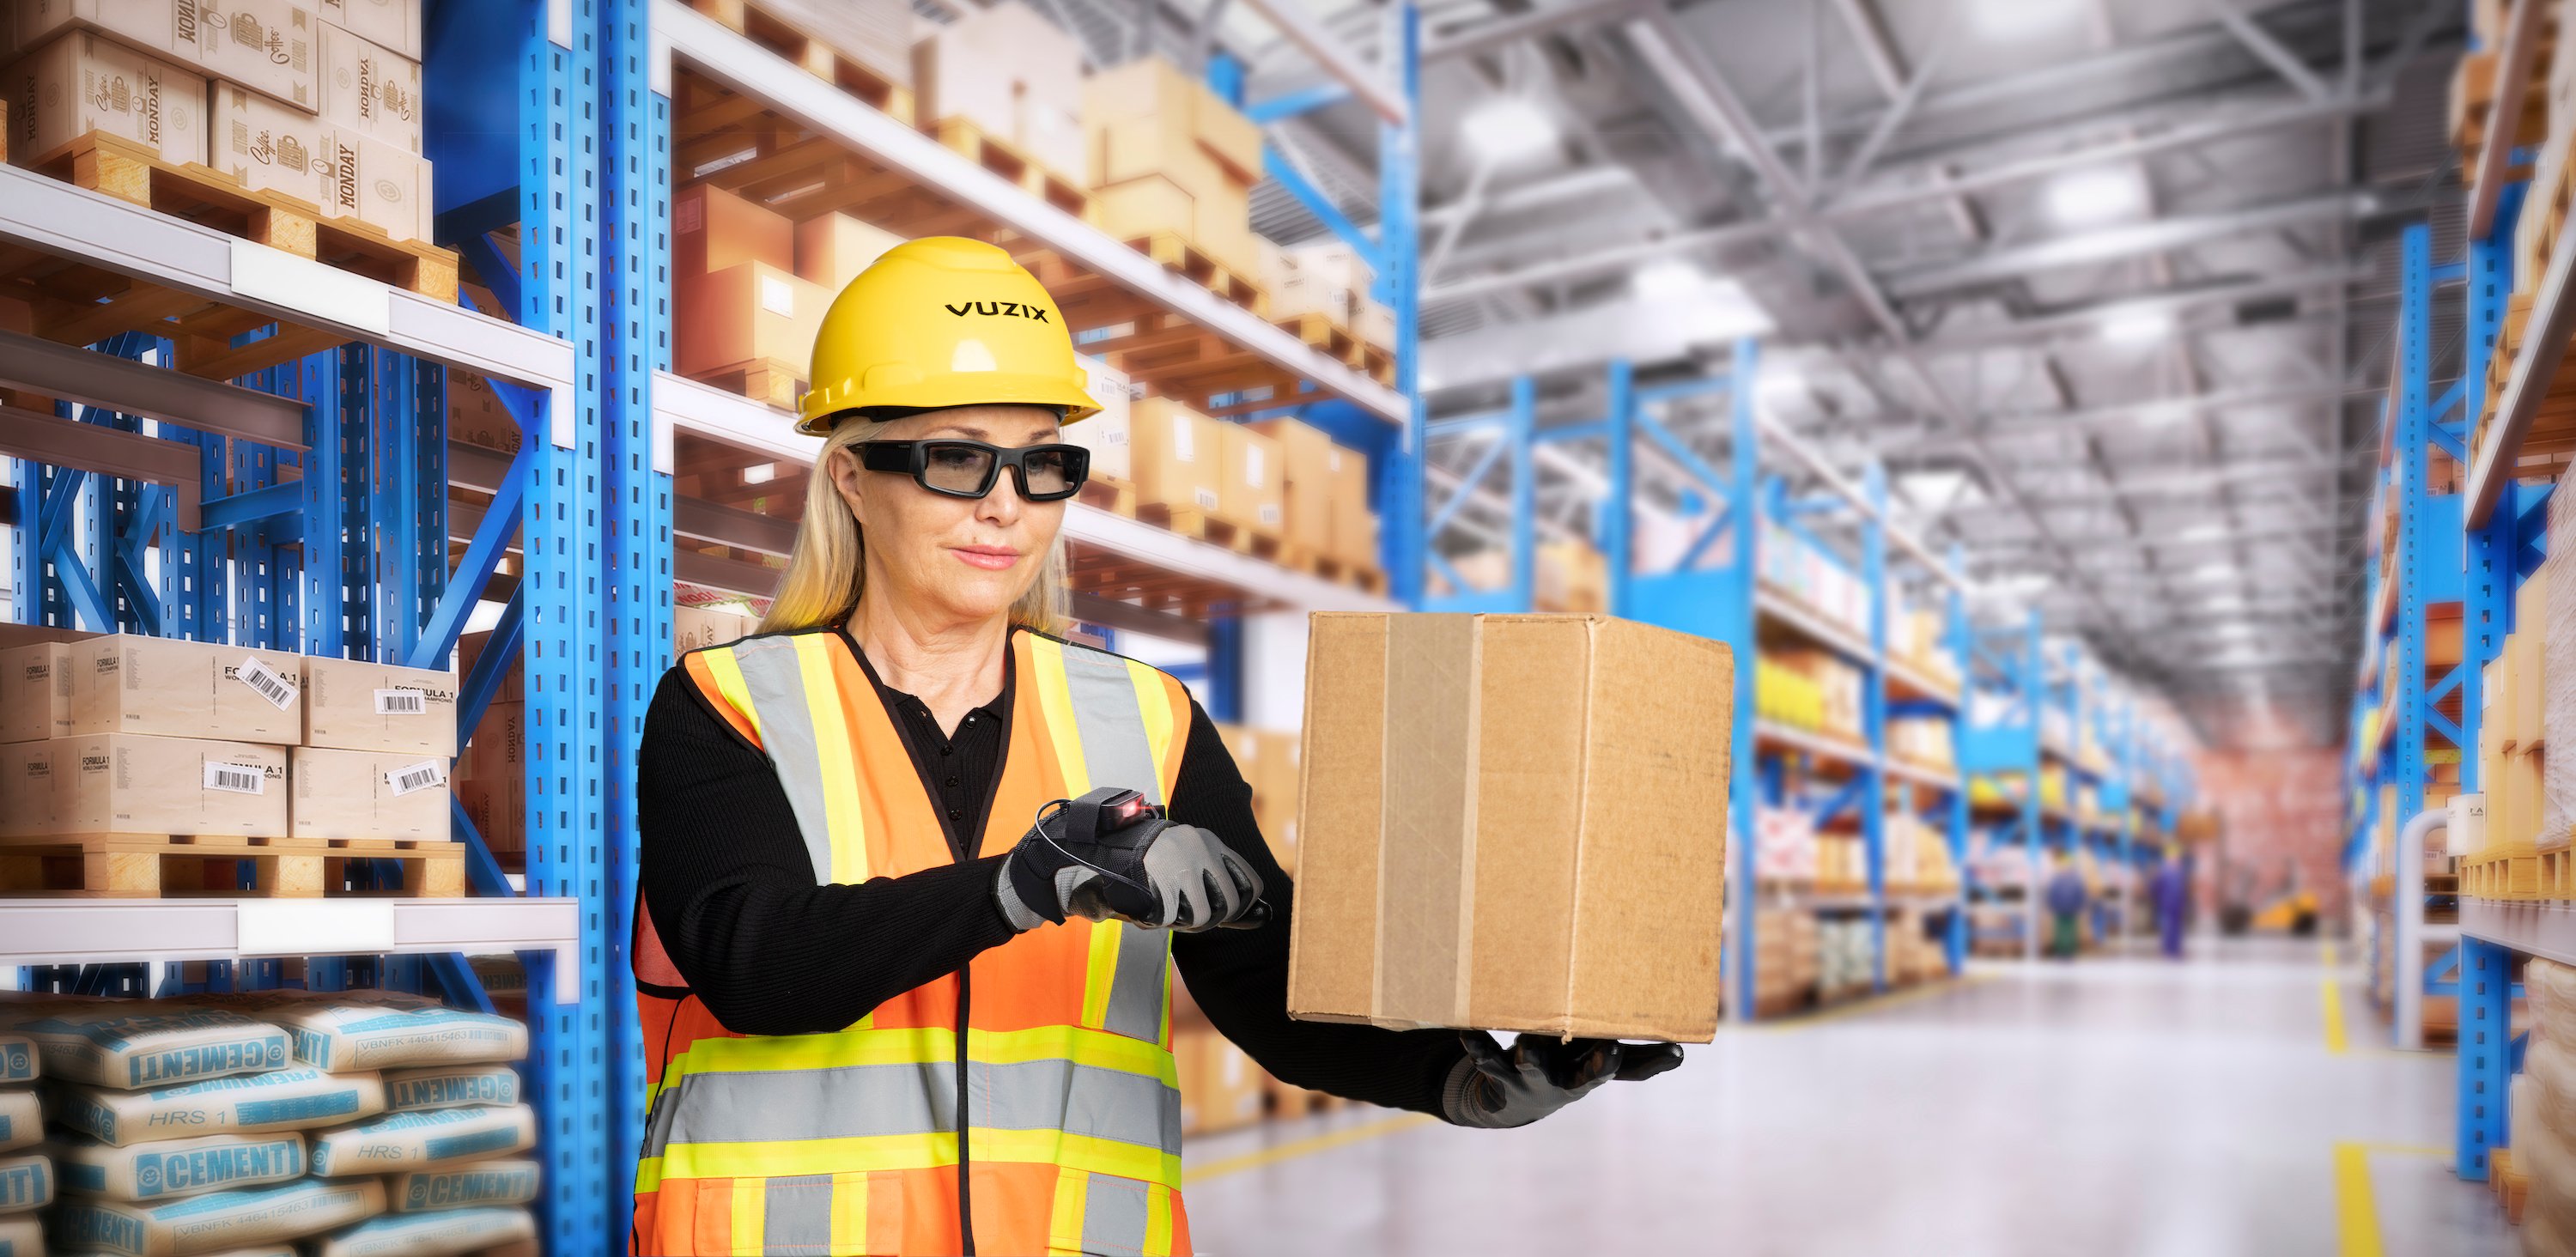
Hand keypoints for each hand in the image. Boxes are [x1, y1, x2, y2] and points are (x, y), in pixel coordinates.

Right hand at [995, 787, 1264, 932]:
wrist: (1095, 841)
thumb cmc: (1142, 859)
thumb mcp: (1182, 866)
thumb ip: (1217, 888)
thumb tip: (1261, 917)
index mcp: (1209, 841)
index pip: (1251, 883)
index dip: (1239, 907)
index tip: (1222, 913)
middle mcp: (1201, 848)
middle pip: (1229, 905)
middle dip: (1209, 919)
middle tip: (1184, 917)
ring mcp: (1181, 863)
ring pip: (1203, 915)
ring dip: (1184, 923)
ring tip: (1164, 914)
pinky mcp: (1158, 877)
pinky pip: (1171, 916)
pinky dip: (1158, 922)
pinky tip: (1145, 912)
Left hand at [1439, 1031, 1683, 1129]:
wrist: (1515, 1100)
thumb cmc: (1569, 1070)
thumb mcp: (1601, 1066)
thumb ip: (1638, 1060)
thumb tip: (1682, 1053)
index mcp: (1586, 1076)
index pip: (1604, 1072)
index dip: (1611, 1062)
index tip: (1619, 1049)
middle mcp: (1558, 1082)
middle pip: (1570, 1076)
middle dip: (1585, 1065)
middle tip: (1598, 1050)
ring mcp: (1527, 1080)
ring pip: (1528, 1069)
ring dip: (1530, 1058)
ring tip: (1528, 1047)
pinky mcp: (1497, 1073)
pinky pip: (1487, 1059)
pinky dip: (1479, 1047)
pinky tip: (1468, 1033)